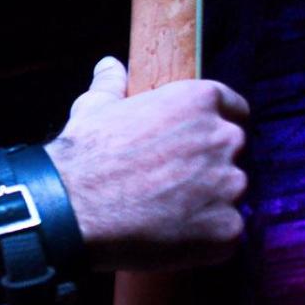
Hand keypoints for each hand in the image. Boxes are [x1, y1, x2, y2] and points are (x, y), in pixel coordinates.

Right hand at [45, 56, 248, 270]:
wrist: (70, 209)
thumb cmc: (83, 156)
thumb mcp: (94, 108)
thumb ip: (112, 84)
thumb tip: (109, 65)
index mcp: (198, 101)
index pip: (234, 109)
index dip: (212, 127)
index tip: (193, 146)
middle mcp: (223, 138)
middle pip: (231, 154)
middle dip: (207, 167)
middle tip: (167, 185)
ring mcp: (229, 185)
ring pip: (228, 195)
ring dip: (205, 204)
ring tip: (163, 215)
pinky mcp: (226, 228)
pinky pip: (225, 233)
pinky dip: (203, 239)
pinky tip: (169, 238)